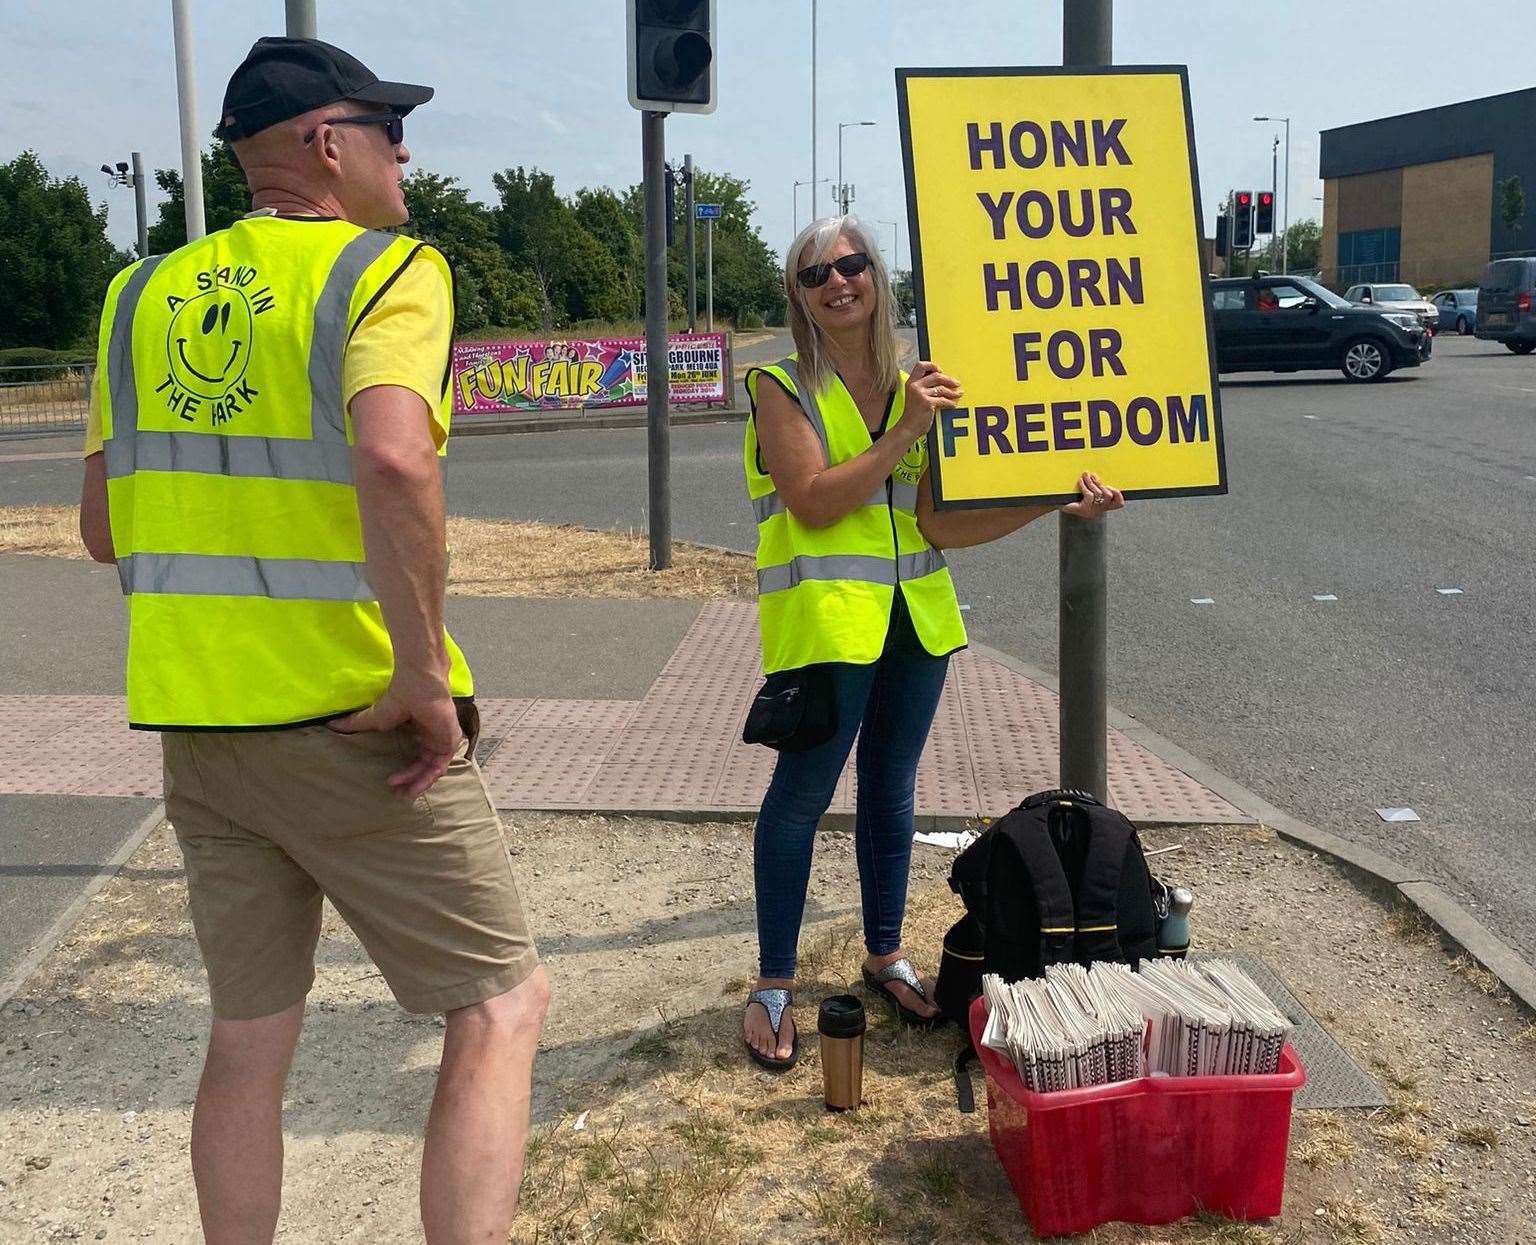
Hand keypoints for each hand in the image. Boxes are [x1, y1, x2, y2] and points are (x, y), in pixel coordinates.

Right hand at [329, 680, 463, 798]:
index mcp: (422, 734)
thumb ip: (356, 724)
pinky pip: (441, 765)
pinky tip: (411, 782)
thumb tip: (330, 724)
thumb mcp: (375, 718)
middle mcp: (434, 738)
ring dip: (417, 783)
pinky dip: (426, 776)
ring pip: (433, 770)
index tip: (390, 784)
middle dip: (411, 783)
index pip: (418, 760)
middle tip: (397, 795)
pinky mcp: (451, 740)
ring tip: (402, 793)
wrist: (419, 683)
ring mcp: (444, 739)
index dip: (405, 774)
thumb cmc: (400, 696)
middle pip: (425, 768)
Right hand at [899, 361, 962, 438]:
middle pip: (936, 375)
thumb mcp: (914, 396)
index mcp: (911, 382)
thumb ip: (924, 387)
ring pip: (942, 388)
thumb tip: (942, 381)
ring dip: (953, 392)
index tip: (941, 371)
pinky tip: (954, 405)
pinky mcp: (927, 403)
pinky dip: (951, 403)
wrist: (908, 428)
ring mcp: (920, 394)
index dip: (932, 366)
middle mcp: (915, 386)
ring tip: (958, 394)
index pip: (921, 365)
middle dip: (949, 379)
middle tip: (957, 383)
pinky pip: (943, 400)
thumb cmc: (913, 414)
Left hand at [1061, 471, 1124, 518]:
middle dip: (1100, 483)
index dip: (1118, 494)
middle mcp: (1098, 511)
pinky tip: (1080, 481)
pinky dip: (1085, 486)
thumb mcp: (1085, 489)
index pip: (1119, 504)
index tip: (1110, 486)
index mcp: (1101, 507)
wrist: (1055, 503)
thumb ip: (1095, 484)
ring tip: (1085, 475)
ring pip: (1098, 494)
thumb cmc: (1071, 495)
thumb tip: (1097, 475)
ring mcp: (1091, 512)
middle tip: (1091, 475)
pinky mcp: (1082, 510)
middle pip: (1108, 495)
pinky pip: (1089, 496)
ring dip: (1091, 482)